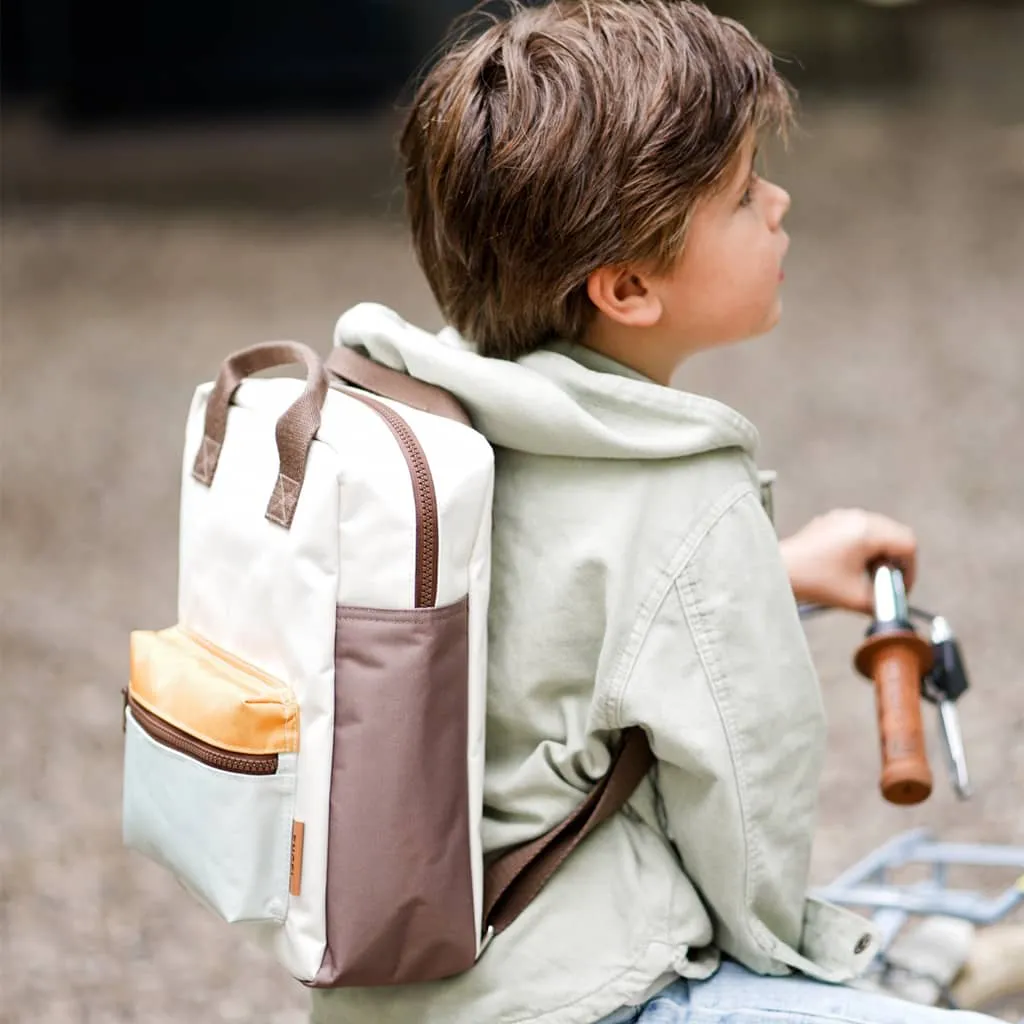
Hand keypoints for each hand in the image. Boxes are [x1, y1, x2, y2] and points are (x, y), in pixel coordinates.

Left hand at [779, 509, 916, 614]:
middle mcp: (857, 517)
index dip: (910, 569)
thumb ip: (883, 602)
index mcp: (867, 531)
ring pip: (878, 532)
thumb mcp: (857, 598)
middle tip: (885, 583)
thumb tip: (894, 607)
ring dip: (880, 554)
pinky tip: (850, 568)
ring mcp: (842, 516)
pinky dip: (863, 547)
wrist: (779, 571)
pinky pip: (859, 530)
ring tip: (865, 577)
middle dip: (895, 562)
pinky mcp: (830, 521)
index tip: (899, 587)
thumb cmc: (814, 581)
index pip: (908, 544)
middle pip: (895, 535)